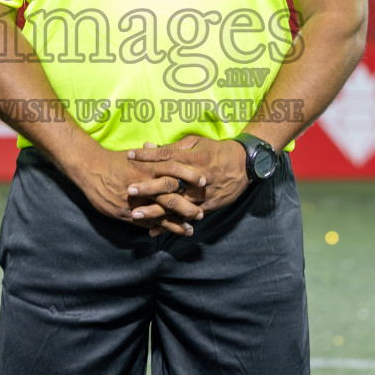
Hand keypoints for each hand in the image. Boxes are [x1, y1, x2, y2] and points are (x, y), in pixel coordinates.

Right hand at [61, 144, 195, 236]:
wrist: (90, 167)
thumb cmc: (115, 160)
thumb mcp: (137, 155)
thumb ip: (154, 156)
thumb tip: (169, 154)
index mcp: (149, 166)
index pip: (175, 169)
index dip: (190, 176)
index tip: (205, 182)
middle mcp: (145, 183)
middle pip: (171, 196)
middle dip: (187, 207)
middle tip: (201, 214)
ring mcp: (136, 200)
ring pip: (161, 214)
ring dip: (176, 223)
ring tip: (189, 231)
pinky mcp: (126, 212)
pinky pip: (146, 222)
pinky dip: (158, 228)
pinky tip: (167, 233)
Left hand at [125, 135, 248, 230]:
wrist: (245, 164)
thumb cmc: (216, 150)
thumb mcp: (196, 143)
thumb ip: (172, 147)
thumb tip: (147, 146)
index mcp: (192, 157)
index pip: (166, 155)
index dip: (148, 156)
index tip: (129, 155)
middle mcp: (195, 176)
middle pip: (170, 182)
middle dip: (149, 187)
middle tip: (130, 190)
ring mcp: (201, 194)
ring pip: (176, 204)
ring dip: (155, 211)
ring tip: (136, 215)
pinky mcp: (206, 206)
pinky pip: (186, 217)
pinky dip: (170, 225)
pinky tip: (153, 232)